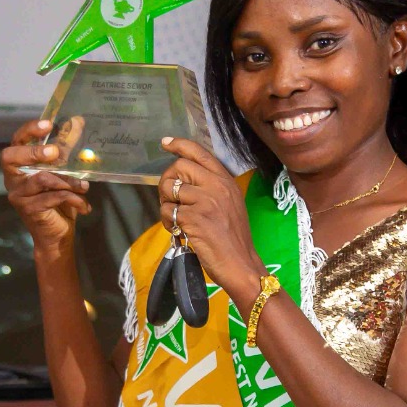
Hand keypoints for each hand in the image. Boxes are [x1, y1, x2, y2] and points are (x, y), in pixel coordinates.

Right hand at [3, 118, 90, 257]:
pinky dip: (73, 198)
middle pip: (11, 157)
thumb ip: (67, 150)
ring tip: (84, 186)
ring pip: (41, 178)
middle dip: (33, 151)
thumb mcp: (64, 173)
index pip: (16, 142)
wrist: (58, 235)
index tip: (48, 124)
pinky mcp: (28, 209)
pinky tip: (85, 206)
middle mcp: (13, 179)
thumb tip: (78, 121)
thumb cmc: (59, 201)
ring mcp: (18, 195)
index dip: (29, 131)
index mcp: (19, 166)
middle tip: (56, 152)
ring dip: (68, 180)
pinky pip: (53, 196)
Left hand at [157, 137, 266, 306]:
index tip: (165, 143)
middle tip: (169, 199)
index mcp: (226, 181)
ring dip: (165, 203)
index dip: (179, 145)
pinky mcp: (193, 217)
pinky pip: (167, 211)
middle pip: (178, 167)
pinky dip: (167, 222)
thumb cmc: (233, 238)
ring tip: (175, 218)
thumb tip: (184, 181)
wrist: (240, 263)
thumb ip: (212, 188)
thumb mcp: (230, 204)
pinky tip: (179, 231)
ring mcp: (205, 200)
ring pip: (169, 188)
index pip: (200, 153)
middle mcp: (216, 186)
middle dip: (167, 181)